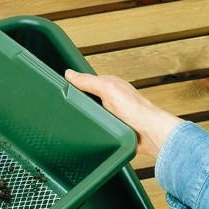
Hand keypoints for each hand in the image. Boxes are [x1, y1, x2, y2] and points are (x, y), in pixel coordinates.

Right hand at [65, 69, 182, 157]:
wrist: (149, 134)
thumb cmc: (137, 111)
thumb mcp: (108, 89)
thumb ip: (89, 81)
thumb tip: (70, 74)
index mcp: (110, 85)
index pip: (85, 82)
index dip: (72, 84)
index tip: (58, 88)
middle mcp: (110, 99)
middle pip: (85, 98)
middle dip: (74, 101)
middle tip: (60, 105)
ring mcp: (110, 114)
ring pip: (88, 113)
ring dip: (81, 116)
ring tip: (68, 118)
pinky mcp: (110, 128)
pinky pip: (94, 126)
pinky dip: (87, 127)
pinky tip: (82, 129)